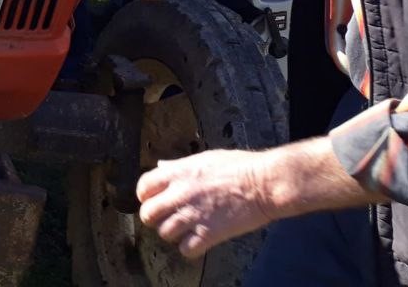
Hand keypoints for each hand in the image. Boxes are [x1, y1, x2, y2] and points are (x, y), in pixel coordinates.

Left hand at [137, 149, 278, 258]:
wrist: (264, 183)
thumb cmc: (239, 167)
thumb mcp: (204, 158)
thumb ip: (179, 166)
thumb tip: (162, 166)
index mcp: (178, 173)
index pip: (143, 186)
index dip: (146, 196)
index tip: (154, 199)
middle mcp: (180, 194)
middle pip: (148, 214)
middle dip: (155, 217)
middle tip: (167, 217)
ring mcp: (193, 215)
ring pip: (164, 233)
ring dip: (173, 233)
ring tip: (185, 229)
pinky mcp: (208, 234)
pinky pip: (186, 250)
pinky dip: (190, 248)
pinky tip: (198, 240)